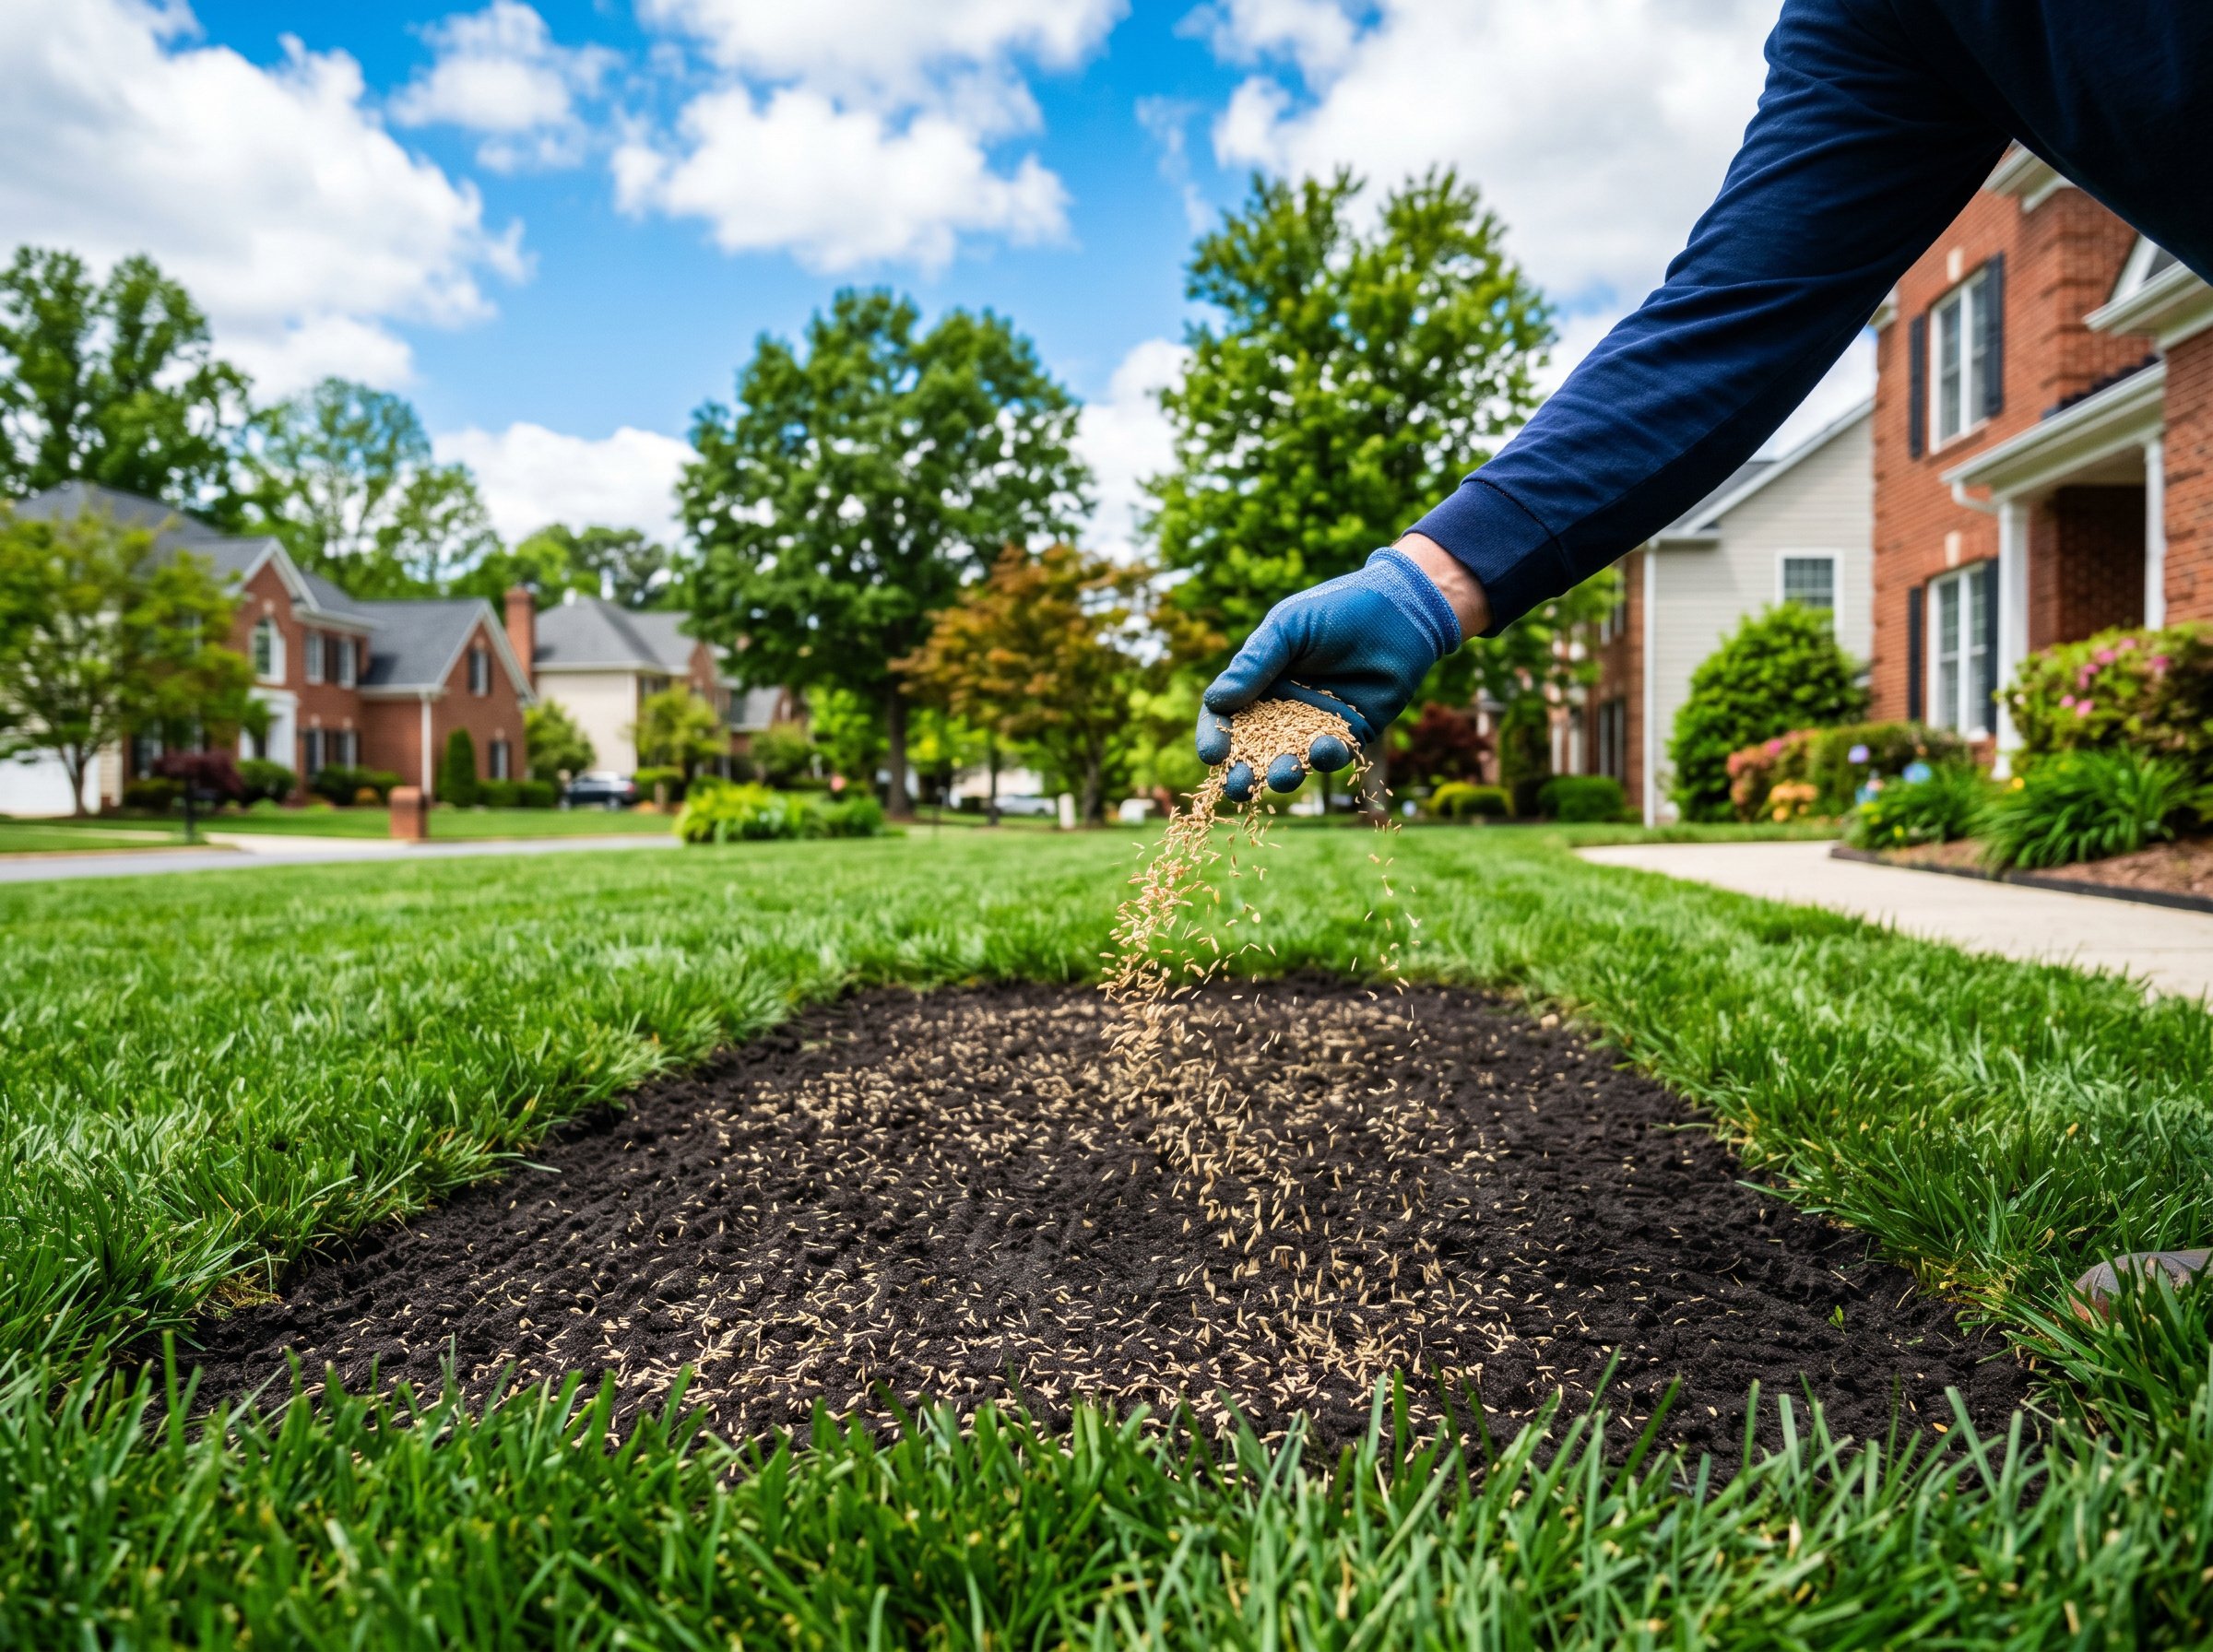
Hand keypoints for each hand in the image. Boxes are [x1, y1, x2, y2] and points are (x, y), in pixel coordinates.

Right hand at [1195, 539, 1481, 800]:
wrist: (1400, 610)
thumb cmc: (1337, 609)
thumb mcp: (1287, 628)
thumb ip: (1254, 664)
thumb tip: (1215, 701)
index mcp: (1259, 679)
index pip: (1225, 714)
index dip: (1215, 735)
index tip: (1213, 754)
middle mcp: (1284, 705)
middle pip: (1253, 747)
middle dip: (1243, 770)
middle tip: (1238, 787)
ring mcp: (1317, 721)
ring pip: (1291, 758)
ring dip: (1282, 772)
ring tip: (1281, 776)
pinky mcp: (1351, 732)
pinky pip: (1333, 754)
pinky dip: (1326, 757)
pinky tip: (1324, 750)